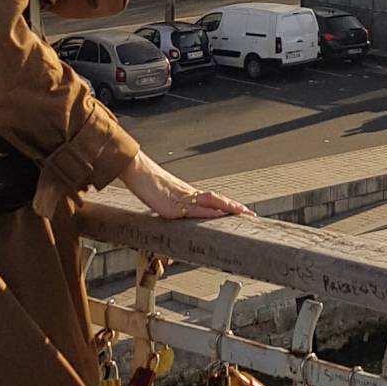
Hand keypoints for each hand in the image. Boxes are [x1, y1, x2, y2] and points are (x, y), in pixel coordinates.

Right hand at [120, 148, 247, 219]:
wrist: (135, 170)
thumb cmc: (145, 181)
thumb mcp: (160, 196)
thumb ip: (170, 203)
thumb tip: (172, 210)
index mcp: (186, 193)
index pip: (212, 199)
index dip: (227, 205)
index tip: (241, 211)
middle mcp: (187, 195)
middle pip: (216, 199)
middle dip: (234, 207)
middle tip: (251, 215)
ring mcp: (180, 200)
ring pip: (210, 202)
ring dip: (228, 208)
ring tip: (243, 213)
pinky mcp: (171, 207)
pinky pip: (194, 210)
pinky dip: (209, 213)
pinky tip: (219, 215)